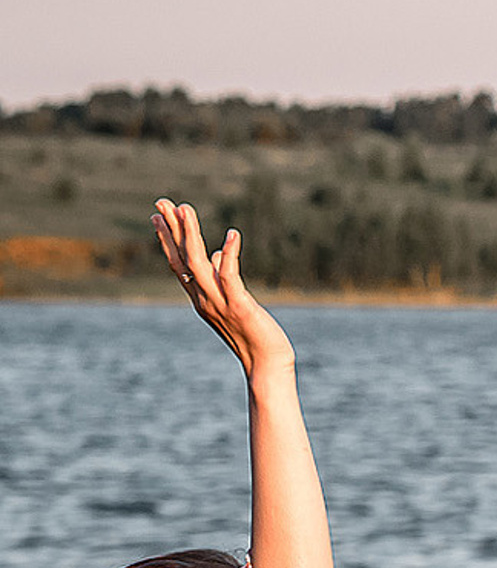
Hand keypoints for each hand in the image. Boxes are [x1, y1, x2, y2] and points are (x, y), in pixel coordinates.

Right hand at [152, 200, 294, 379]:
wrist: (266, 366)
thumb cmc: (254, 335)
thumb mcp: (234, 303)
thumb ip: (223, 278)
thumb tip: (220, 254)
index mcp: (200, 298)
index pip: (178, 264)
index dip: (167, 239)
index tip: (158, 215)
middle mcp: (204, 299)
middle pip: (181, 258)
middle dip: (171, 229)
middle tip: (161, 201)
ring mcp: (219, 303)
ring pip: (198, 263)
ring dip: (190, 234)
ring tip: (185, 208)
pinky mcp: (240, 306)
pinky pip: (230, 276)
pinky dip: (230, 254)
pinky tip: (232, 234)